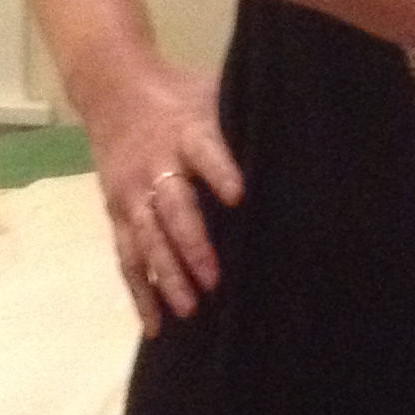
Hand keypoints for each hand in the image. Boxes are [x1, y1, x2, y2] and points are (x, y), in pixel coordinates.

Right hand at [79, 61, 239, 338]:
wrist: (113, 88)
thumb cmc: (181, 97)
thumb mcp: (212, 94)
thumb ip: (244, 121)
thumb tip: (302, 138)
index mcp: (186, 132)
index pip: (204, 151)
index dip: (219, 171)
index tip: (238, 195)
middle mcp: (155, 166)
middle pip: (172, 207)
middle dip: (191, 244)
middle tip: (213, 278)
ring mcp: (132, 194)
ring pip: (147, 239)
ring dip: (167, 275)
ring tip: (189, 308)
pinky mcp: (117, 215)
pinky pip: (128, 258)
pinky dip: (141, 293)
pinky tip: (156, 326)